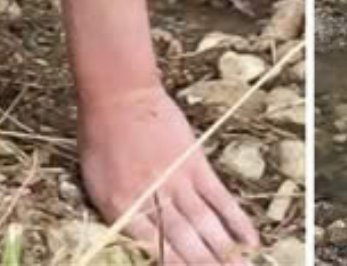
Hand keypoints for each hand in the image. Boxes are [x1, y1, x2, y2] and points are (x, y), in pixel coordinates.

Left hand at [80, 85, 260, 264]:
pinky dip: (236, 220)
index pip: (157, 253)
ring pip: (206, 226)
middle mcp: (154, 201)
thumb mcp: (96, 185)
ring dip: (226, 254)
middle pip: (187, 246)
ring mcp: (178, 182)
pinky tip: (250, 240)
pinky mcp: (195, 163)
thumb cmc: (101, 139)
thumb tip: (142, 243)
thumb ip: (121, 216)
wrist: (119, 96)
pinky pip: (219, 197)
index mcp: (125, 211)